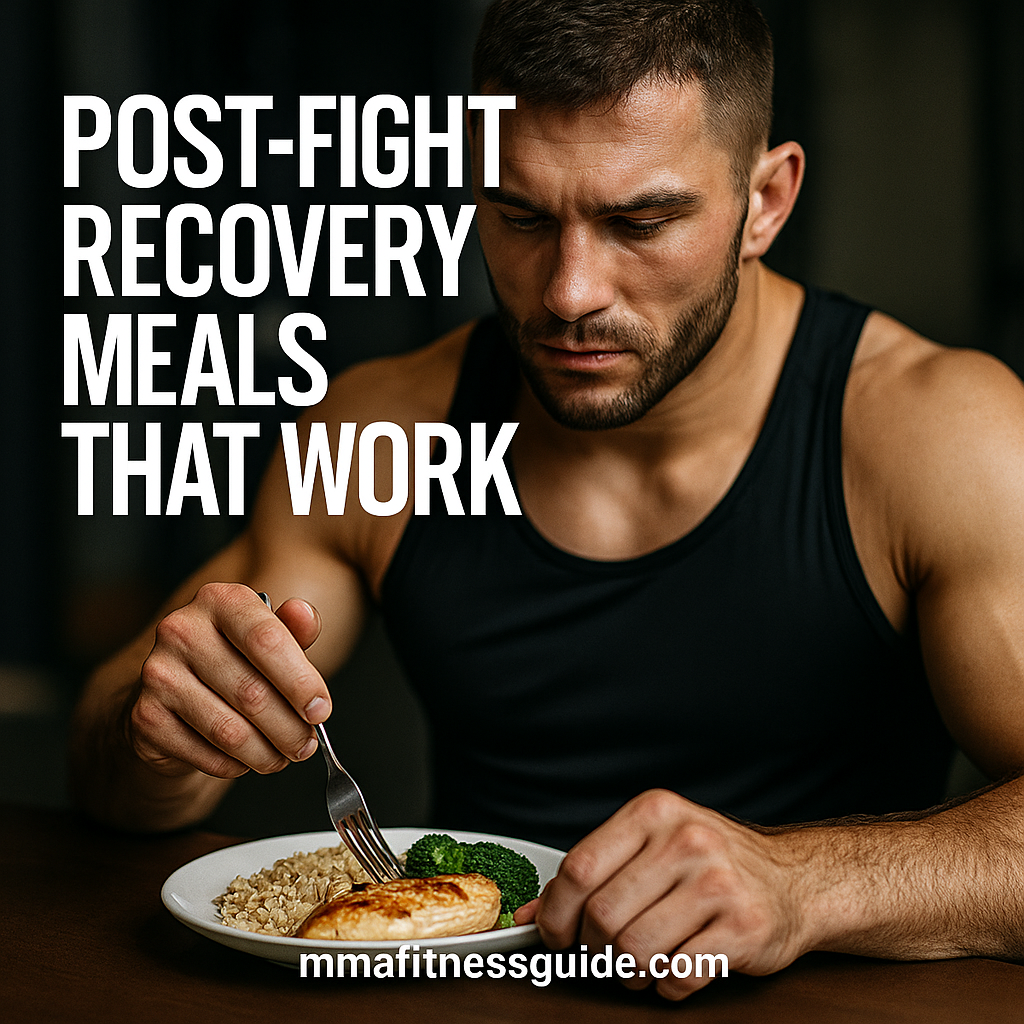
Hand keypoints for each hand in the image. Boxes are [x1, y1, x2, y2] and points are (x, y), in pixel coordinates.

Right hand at [129, 583, 331, 778]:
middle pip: (252, 692)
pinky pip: (206, 754)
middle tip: (307, 745)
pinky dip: (235, 766)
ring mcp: (158, 674)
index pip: (266, 639)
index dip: (301, 681)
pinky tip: (245, 758)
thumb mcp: (269, 640)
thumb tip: (306, 615)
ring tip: (283, 756)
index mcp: (219, 600)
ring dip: (267, 753)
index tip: (321, 710)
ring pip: (230, 730)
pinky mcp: (145, 718)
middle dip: (290, 728)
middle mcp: (181, 630)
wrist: (172, 695)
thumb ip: (294, 631)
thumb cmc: (234, 663)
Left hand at [516, 789, 811, 999]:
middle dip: (592, 947)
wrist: (793, 879)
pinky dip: (664, 984)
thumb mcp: (651, 846)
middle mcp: (686, 840)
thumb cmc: (712, 863)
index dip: (556, 910)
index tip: (553, 932)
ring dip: (626, 971)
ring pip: (636, 949)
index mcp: (654, 812)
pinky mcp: (743, 928)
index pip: (581, 866)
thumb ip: (594, 873)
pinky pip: (677, 975)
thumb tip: (531, 912)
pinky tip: (672, 968)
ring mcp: (717, 884)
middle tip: (598, 952)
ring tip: (636, 964)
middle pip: (604, 914)